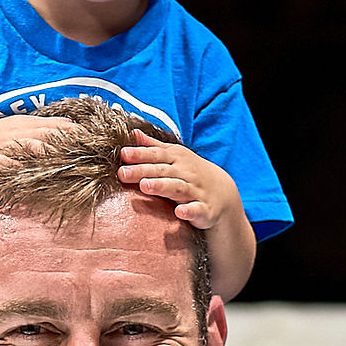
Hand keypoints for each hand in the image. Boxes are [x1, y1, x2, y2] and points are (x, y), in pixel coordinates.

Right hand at [0, 113, 88, 184]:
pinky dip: (12, 164)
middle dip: (66, 141)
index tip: (99, 139)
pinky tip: (22, 168)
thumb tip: (73, 126)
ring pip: (26, 146)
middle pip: (46, 135)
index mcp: (28, 125)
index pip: (57, 126)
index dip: (76, 132)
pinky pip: (2, 162)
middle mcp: (18, 133)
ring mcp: (3, 146)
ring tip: (61, 156)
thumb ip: (46, 129)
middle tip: (88, 150)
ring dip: (43, 150)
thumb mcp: (21, 129)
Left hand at [117, 141, 241, 232]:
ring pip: (177, 187)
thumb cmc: (190, 172)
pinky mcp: (204, 209)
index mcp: (176, 159)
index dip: (140, 154)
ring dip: (162, 186)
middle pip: (162, 170)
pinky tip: (179, 212)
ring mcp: (195, 191)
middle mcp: (186, 173)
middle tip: (123, 173)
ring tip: (144, 186)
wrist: (222, 192)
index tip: (123, 154)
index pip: (156, 155)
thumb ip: (152, 146)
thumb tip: (132, 133)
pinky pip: (196, 209)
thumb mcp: (174, 156)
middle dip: (142, 171)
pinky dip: (189, 210)